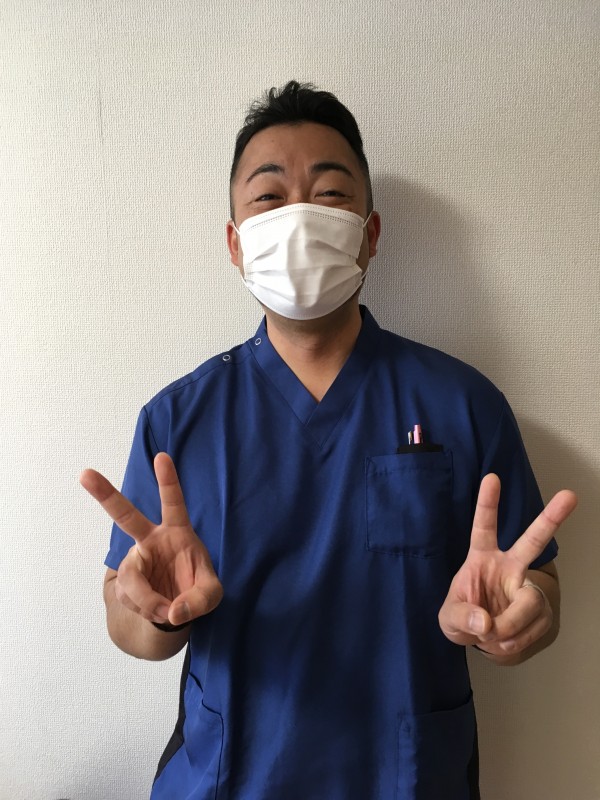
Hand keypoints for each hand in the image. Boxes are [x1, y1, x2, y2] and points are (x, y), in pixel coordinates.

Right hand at [80, 453, 222, 626]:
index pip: (173, 502)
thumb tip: (173, 610)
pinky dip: (147, 610)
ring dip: (149, 601)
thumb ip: (201, 600)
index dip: (167, 480)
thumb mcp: (212, 595)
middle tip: (85, 474)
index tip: (161, 457)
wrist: (175, 609)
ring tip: (167, 610)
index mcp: (177, 531)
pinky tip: (158, 610)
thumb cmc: (196, 590)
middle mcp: (151, 540)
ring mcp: (135, 561)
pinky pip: (131, 598)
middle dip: (105, 495)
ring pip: (132, 579)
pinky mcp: (124, 582)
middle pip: (126, 516)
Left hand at [438, 473, 576, 656]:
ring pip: (529, 603)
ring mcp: (526, 587)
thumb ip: (461, 617)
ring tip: (490, 635)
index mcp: (482, 557)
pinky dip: (514, 641)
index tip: (491, 477)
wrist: (483, 639)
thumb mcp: (448, 619)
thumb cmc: (463, 617)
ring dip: (509, 627)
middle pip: (532, 541)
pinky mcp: (540, 610)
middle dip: (551, 519)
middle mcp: (509, 566)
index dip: (487, 503)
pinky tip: (503, 640)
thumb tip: (486, 622)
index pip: (484, 527)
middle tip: (570, 495)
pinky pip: (532, 628)